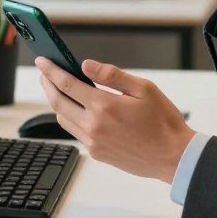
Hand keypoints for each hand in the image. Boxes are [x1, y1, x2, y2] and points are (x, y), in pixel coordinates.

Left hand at [35, 57, 195, 182]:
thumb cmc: (163, 121)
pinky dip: (71, 117)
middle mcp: (93, 126)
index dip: (52, 71)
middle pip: (58, 102)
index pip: (67, 84)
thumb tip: (86, 65)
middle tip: (45, 72)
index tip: (43, 61)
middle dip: (48, 84)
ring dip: (57, 102)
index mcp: (104, 106)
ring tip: (60, 88)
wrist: (173, 157)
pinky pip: (76, 132)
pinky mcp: (97, 153)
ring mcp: (93, 142)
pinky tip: (78, 108)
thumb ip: (112, 76)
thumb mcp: (143, 89)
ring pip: (63, 119)